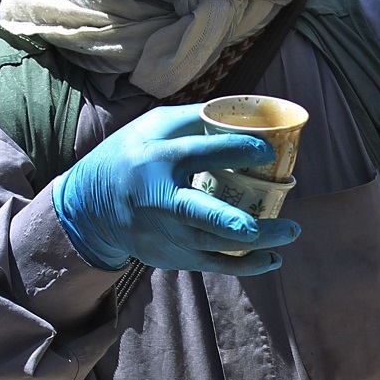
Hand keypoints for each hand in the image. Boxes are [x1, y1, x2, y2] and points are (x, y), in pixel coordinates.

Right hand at [53, 104, 299, 275]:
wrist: (89, 210)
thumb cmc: (130, 156)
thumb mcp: (153, 126)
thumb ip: (196, 119)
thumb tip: (244, 115)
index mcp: (157, 161)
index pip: (201, 154)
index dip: (237, 150)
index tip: (267, 151)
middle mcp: (161, 201)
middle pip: (205, 215)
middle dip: (243, 223)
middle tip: (283, 221)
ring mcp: (165, 234)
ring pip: (215, 244)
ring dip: (258, 244)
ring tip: (290, 232)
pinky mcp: (170, 256)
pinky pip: (212, 264)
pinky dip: (244, 265)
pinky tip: (272, 259)